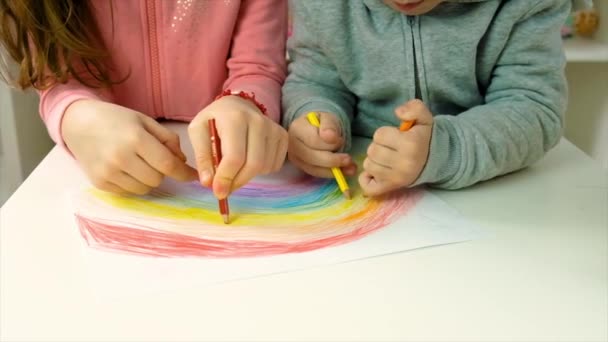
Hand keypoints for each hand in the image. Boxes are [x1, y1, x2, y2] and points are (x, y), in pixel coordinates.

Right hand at [62, 100, 197, 194]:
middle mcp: (121, 158)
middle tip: (153, 159)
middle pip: (157, 179)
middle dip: (162, 171)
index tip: (193, 176)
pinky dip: (133, 183)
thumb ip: (168, 140)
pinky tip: (125, 168)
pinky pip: (128, 192)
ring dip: (148, 179)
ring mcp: (108, 172)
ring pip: (144, 189)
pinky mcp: (99, 183)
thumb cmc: (116, 120)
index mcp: (135, 139)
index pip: (167, 164)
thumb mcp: (145, 121)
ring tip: (138, 162)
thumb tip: (182, 161)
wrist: (78, 123)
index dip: (184, 173)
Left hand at [188, 95, 287, 198]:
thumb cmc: (215, 120)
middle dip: (238, 182)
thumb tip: (208, 182)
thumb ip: (202, 156)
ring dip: (248, 176)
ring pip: (265, 167)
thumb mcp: (198, 132)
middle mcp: (258, 121)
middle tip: (225, 188)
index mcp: (235, 118)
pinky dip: (261, 171)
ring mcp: (273, 128)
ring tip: (235, 168)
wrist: (237, 106)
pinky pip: (275, 165)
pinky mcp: (282, 136)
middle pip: (253, 165)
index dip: (226, 178)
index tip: (218, 192)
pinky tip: (249, 161)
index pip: (235, 156)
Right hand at [287, 112, 356, 177]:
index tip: (341, 140)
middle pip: (312, 157)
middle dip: (332, 160)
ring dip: (333, 170)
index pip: (313, 140)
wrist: (315, 128)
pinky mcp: (301, 167)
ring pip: (314, 168)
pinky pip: (316, 173)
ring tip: (350, 168)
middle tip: (349, 159)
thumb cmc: (321, 123)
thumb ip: (330, 125)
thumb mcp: (328, 118)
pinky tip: (343, 171)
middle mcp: (292, 144)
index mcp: (297, 128)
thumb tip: (330, 137)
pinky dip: (330, 174)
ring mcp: (295, 157)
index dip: (329, 144)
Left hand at [359, 99, 432, 196]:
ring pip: (368, 165)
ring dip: (374, 160)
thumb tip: (398, 112)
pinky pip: (368, 186)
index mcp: (410, 144)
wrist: (435, 160)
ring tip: (386, 158)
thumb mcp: (424, 117)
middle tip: (390, 148)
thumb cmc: (423, 138)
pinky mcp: (391, 187)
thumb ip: (414, 108)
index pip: (379, 135)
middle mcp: (403, 163)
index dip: (384, 134)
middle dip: (378, 146)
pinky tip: (376, 172)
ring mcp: (397, 178)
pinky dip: (367, 179)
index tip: (395, 137)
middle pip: (372, 151)